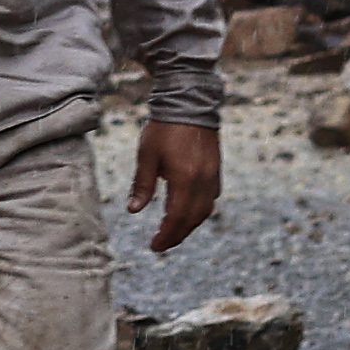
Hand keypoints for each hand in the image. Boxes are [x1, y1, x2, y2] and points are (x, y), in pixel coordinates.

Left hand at [126, 117, 222, 253]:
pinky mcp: (216, 169)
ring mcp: (212, 176)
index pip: (176, 218)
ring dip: (189, 225)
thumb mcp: (146, 156)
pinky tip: (188, 211)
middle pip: (192, 219)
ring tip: (173, 231)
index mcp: (184, 179)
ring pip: (204, 211)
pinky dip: (200, 210)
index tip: (154, 246)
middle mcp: (202, 181)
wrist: (189, 103)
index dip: (166, 235)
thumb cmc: (163, 128)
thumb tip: (134, 210)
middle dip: (177, 235)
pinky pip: (211, 198)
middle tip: (161, 244)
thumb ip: (142, 184)